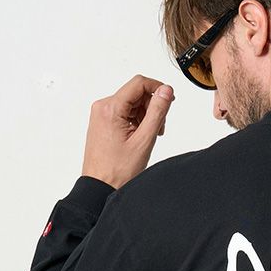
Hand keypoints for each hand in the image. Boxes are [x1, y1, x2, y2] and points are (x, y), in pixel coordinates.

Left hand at [81, 74, 174, 189]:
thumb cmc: (118, 170)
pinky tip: (140, 136)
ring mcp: (101, 114)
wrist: (100, 187)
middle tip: (159, 128)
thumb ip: (157, 112)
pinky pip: (123, 112)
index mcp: (110, 108)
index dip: (158, 89)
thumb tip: (166, 91)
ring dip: (145, 115)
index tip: (170, 100)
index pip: (139, 83)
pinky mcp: (102, 122)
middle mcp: (102, 107)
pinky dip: (136, 120)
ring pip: (131, 103)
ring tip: (149, 136)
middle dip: (151, 107)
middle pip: (135, 93)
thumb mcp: (144, 140)